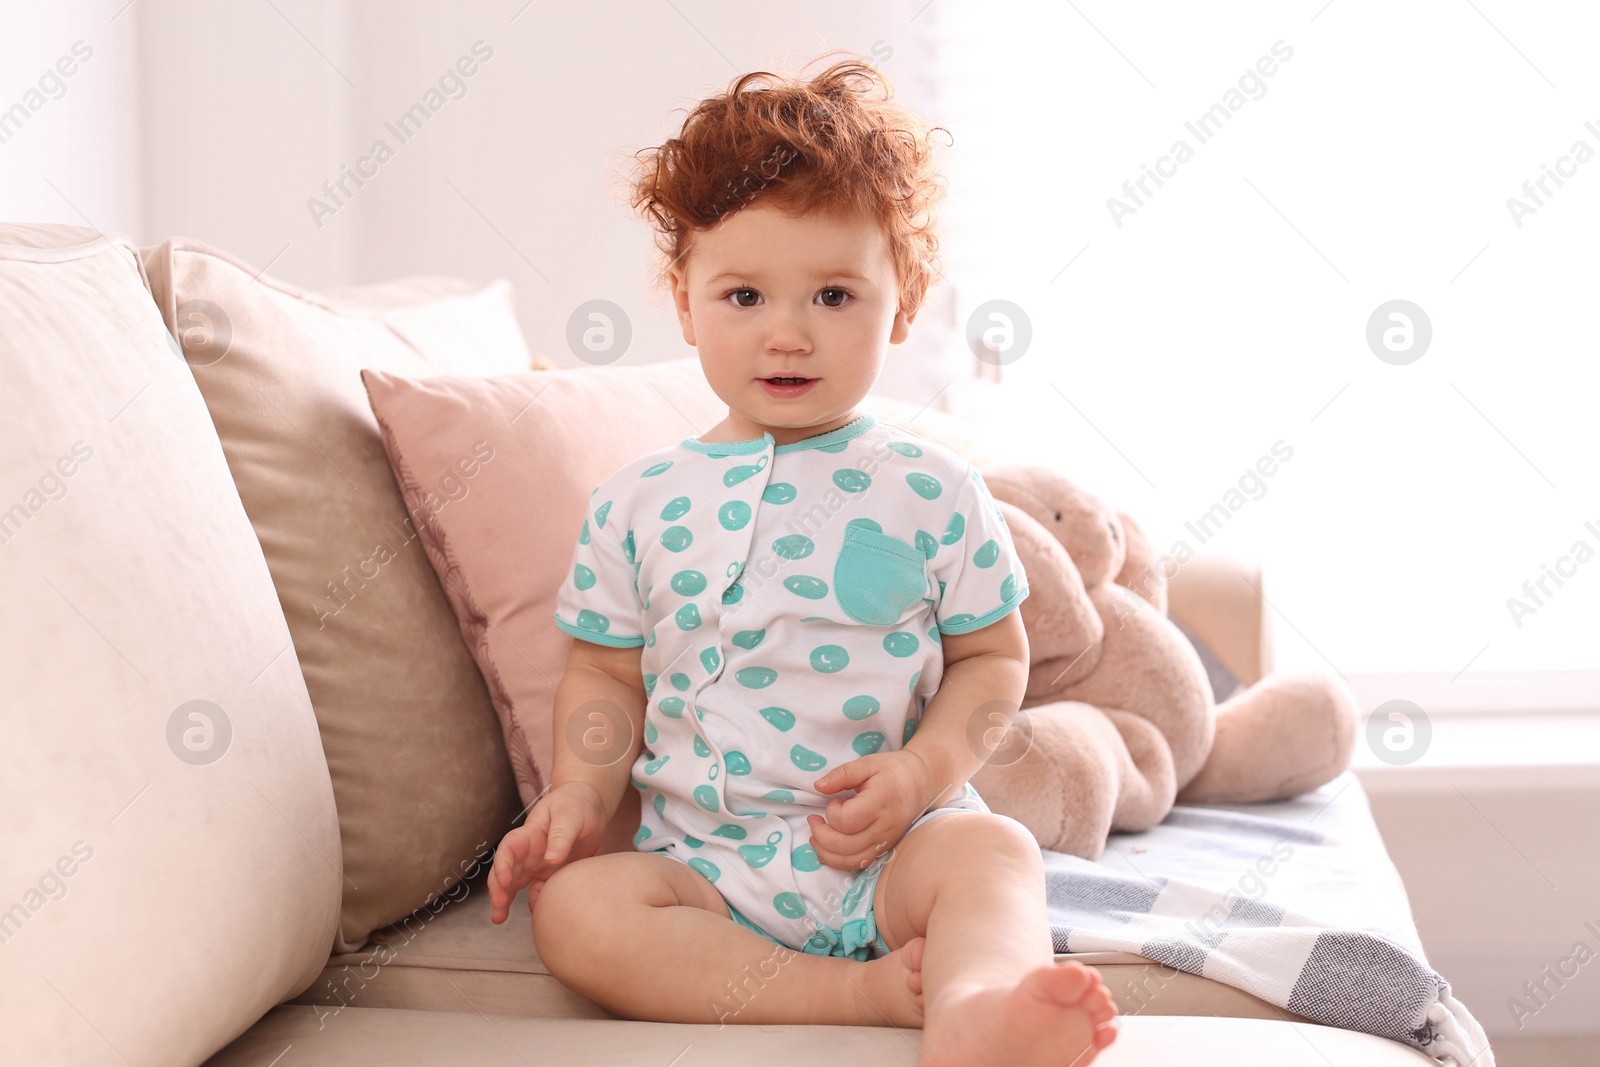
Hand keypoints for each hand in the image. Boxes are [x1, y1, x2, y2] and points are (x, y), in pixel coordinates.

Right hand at [487, 780, 607, 923]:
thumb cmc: (576, 804)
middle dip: (498, 889)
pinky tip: (536, 913)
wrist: (590, 806)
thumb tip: (551, 859)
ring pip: (516, 883)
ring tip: (498, 919)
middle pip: (506, 870)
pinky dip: (535, 901)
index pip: (508, 849)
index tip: (503, 881)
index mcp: (530, 833)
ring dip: (505, 899)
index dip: (502, 865)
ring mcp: (538, 863)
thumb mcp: (570, 815)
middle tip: (498, 908)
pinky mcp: (551, 873)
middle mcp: (529, 851)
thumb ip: (561, 835)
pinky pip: (539, 890)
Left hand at [807, 751, 936, 871]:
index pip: (847, 820)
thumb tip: (818, 786)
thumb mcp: (867, 763)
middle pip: (845, 845)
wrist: (922, 783)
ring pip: (851, 860)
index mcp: (881, 802)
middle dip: (821, 835)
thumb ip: (842, 774)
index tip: (835, 800)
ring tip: (815, 836)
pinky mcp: (885, 849)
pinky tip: (827, 850)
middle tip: (814, 819)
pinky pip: (859, 864)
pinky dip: (839, 861)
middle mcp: (885, 827)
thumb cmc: (893, 770)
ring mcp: (887, 841)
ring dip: (826, 852)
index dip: (832, 812)